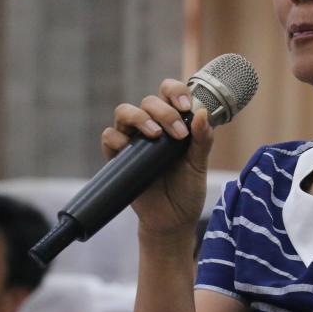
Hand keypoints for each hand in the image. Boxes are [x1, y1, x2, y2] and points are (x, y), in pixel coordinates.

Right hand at [100, 79, 214, 233]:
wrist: (173, 220)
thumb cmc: (187, 189)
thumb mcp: (199, 165)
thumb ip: (203, 140)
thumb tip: (202, 113)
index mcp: (173, 122)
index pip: (169, 93)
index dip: (175, 91)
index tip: (187, 106)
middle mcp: (152, 126)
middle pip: (148, 101)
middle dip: (163, 111)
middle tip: (178, 134)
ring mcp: (133, 140)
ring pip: (124, 112)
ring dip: (139, 118)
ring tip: (155, 135)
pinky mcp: (118, 157)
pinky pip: (109, 137)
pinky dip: (117, 139)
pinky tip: (130, 148)